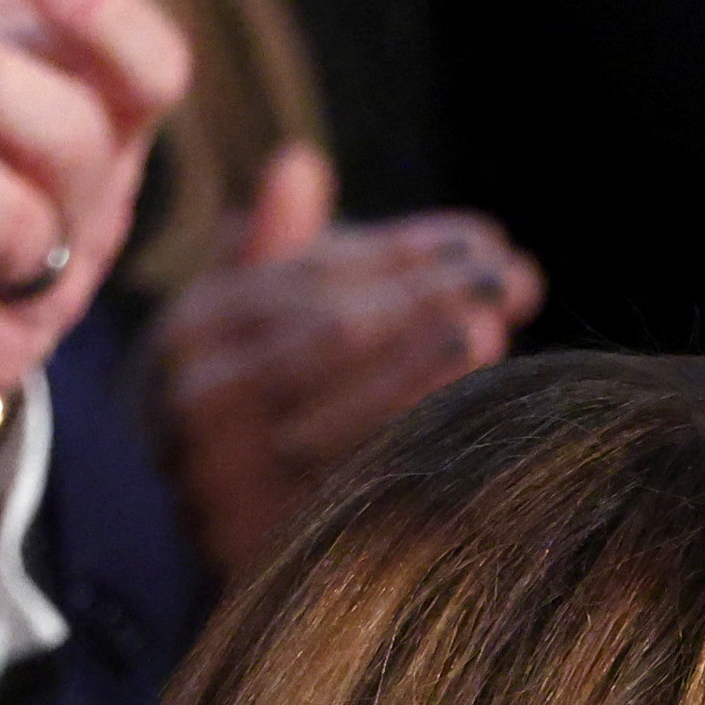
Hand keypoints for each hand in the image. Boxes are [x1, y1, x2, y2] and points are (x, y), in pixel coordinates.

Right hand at [138, 149, 535, 581]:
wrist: (193, 538)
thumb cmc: (240, 407)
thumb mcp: (242, 321)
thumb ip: (275, 249)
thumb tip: (298, 165)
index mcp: (193, 327)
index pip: (314, 274)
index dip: (407, 251)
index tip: (484, 240)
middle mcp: (193, 395)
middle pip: (331, 328)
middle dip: (429, 295)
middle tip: (511, 278)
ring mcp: (218, 473)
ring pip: (337, 401)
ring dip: (422, 362)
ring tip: (490, 331)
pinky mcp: (250, 539)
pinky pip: (345, 477)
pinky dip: (407, 438)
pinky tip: (465, 413)